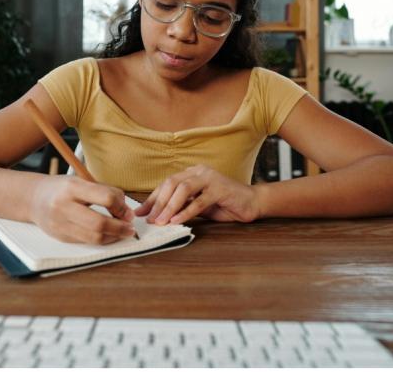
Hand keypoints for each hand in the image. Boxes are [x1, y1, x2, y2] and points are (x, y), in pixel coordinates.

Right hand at [29, 176, 136, 243]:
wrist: (34, 198)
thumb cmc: (63, 188)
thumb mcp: (82, 181)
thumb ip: (105, 192)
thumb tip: (127, 212)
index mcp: (72, 187)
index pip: (105, 198)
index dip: (121, 207)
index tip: (128, 212)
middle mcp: (64, 205)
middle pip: (99, 223)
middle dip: (120, 228)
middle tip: (130, 228)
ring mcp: (60, 223)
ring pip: (94, 238)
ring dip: (113, 237)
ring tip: (122, 233)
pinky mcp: (60, 236)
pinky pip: (86, 242)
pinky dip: (101, 240)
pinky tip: (108, 235)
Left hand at [135, 165, 261, 224]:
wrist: (251, 203)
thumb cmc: (224, 205)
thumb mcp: (198, 206)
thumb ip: (181, 207)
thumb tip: (158, 217)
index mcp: (191, 173)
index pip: (166, 184)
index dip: (152, 199)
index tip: (140, 213)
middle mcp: (199, 172)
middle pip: (172, 184)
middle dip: (158, 203)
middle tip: (150, 219)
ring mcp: (210, 178)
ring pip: (183, 189)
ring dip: (170, 206)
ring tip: (161, 221)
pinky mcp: (220, 189)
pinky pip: (199, 201)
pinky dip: (187, 212)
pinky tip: (177, 221)